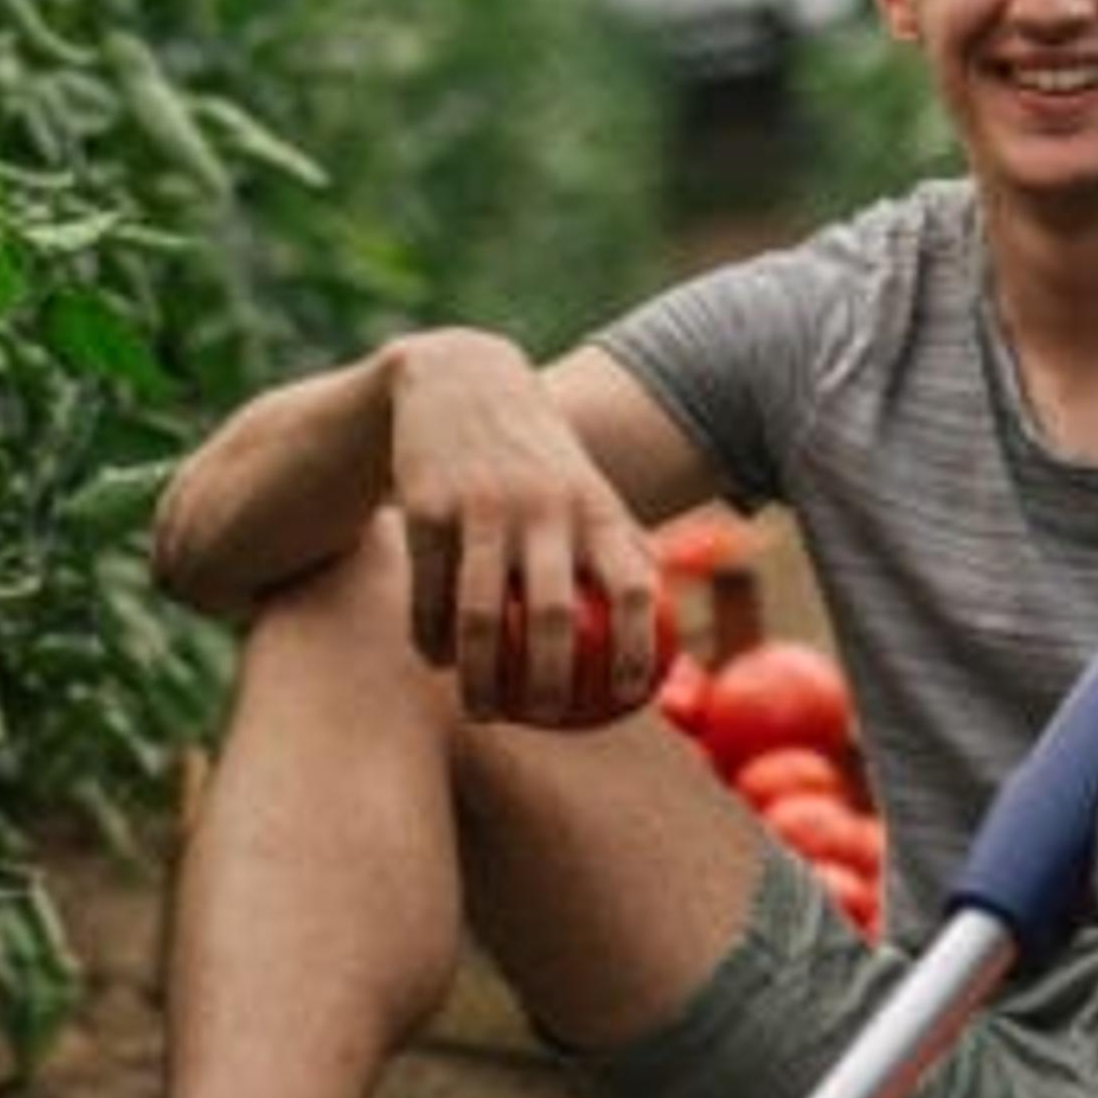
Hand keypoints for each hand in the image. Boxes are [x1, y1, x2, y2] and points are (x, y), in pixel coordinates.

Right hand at [381, 333, 662, 725]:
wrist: (459, 379)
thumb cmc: (539, 459)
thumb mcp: (589, 489)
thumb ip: (624, 550)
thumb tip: (670, 632)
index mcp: (596, 507)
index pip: (632, 589)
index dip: (639, 651)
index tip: (633, 701)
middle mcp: (544, 507)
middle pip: (551, 618)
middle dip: (549, 684)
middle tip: (546, 718)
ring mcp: (482, 507)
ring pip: (478, 618)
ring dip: (479, 679)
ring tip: (483, 712)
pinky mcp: (426, 507)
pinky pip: (429, 595)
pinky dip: (433, 640)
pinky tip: (437, 664)